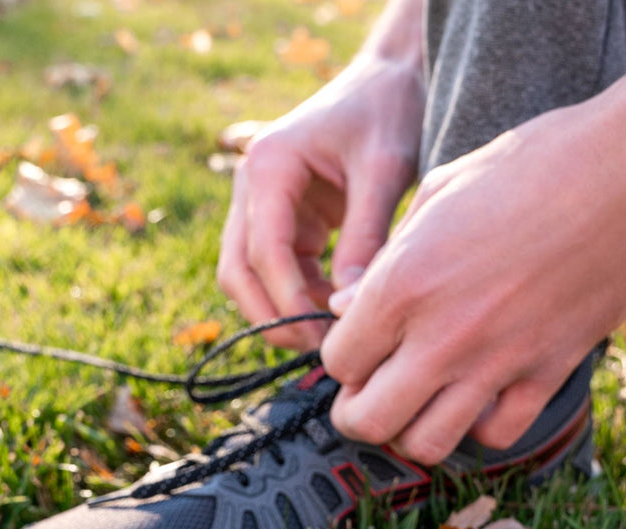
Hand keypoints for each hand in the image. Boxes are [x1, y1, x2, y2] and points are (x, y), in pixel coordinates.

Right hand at [217, 55, 424, 350]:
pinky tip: (337, 312)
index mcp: (268, 165)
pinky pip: (277, 270)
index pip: (263, 250)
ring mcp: (261, 204)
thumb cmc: (387, 110)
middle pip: (237, 271)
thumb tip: (350, 307)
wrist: (387, 79)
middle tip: (317, 351)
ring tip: (331, 338)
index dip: (287, 300)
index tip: (324, 336)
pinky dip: (300, 297)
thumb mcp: (385, 169)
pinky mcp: (282, 220)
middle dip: (271, 316)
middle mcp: (251, 186)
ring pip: (249, 276)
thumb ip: (366, 234)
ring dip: (282, 311)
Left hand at [321, 100, 625, 463]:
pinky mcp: (549, 372)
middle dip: (359, 413)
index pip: (338, 362)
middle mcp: (443, 334)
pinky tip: (481, 396)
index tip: (360, 345)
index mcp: (403, 283)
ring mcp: (498, 361)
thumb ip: (384, 260)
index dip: (342, 359)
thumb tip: (344, 308)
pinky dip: (481, 427)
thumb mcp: (437, 194)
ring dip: (414, 430)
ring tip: (423, 402)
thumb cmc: (531, 164)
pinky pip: (497, 436)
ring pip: (427, 445)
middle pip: (367, 422)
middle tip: (374, 392)